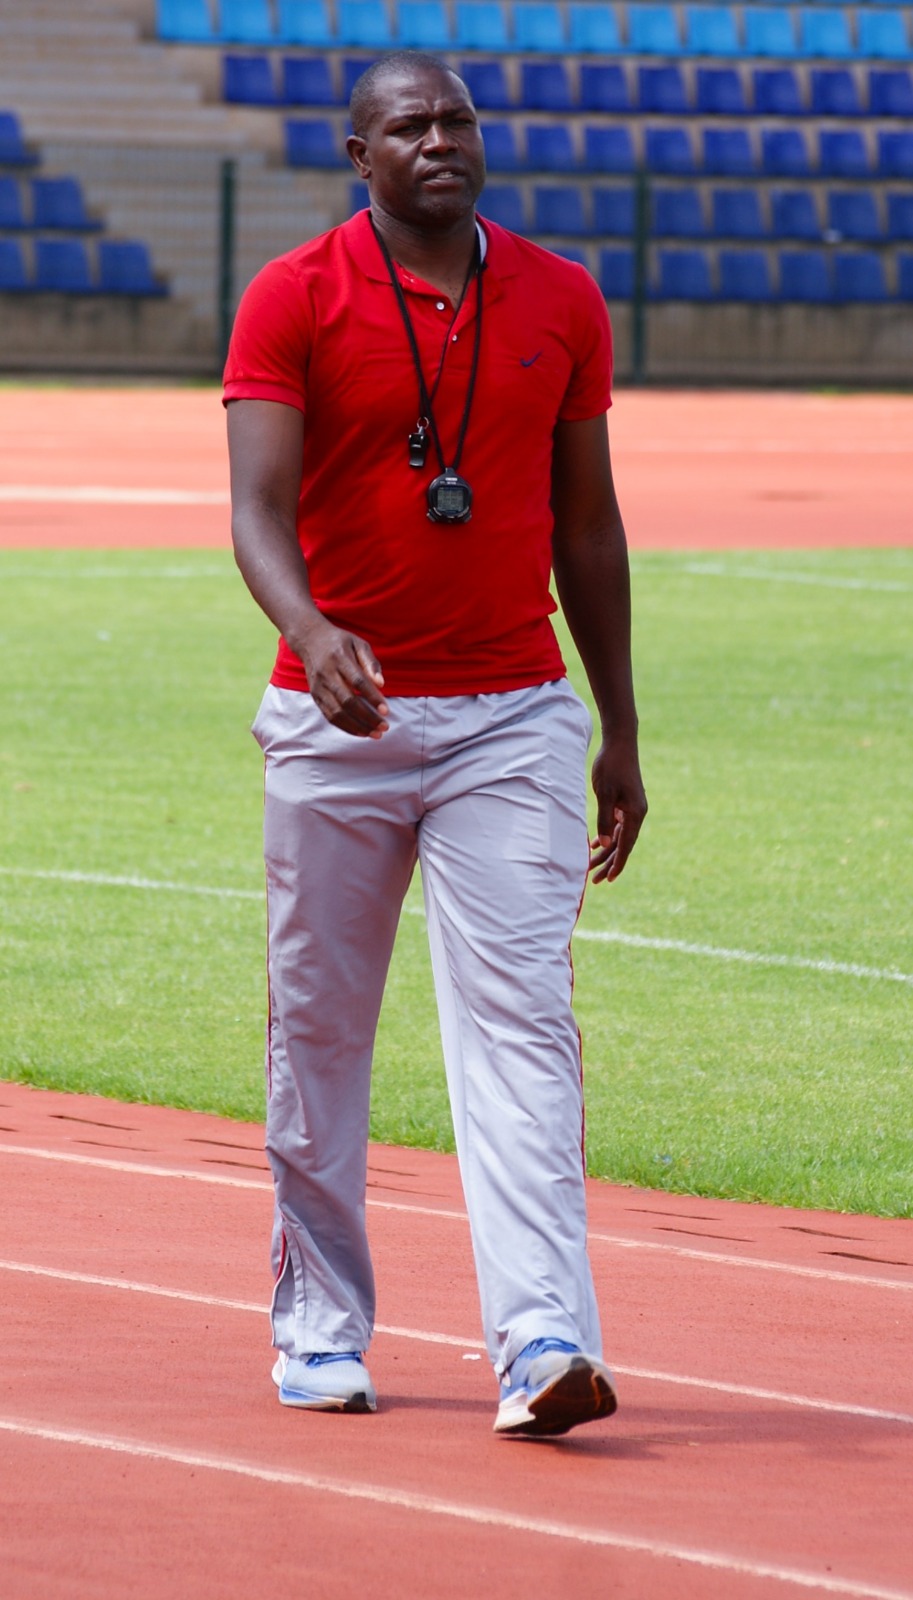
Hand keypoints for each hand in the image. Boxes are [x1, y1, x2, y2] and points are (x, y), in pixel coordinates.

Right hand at [297, 615, 388, 738]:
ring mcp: (319, 687)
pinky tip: (361, 732)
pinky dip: (345, 727)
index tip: (386, 710)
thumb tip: (381, 684)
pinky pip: (329, 716)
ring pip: (337, 713)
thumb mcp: (358, 643)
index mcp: (339, 659)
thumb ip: (371, 662)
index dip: (372, 697)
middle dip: (367, 717)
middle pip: (347, 701)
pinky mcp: (315, 696)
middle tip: (384, 727)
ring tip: (375, 734)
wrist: (309, 640)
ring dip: (357, 726)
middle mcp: (327, 674)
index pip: (358, 681)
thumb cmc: (340, 642)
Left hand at [588, 736, 646, 883]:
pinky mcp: (626, 802)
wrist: (620, 743)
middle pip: (623, 844)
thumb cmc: (611, 766)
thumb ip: (605, 820)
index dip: (617, 864)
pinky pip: (618, 825)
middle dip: (608, 862)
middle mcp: (637, 813)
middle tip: (596, 881)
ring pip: (619, 836)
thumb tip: (607, 844)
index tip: (609, 879)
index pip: (626, 845)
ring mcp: (632, 808)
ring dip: (607, 851)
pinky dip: (608, 835)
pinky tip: (597, 843)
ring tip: (591, 866)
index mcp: (635, 813)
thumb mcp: (605, 794)